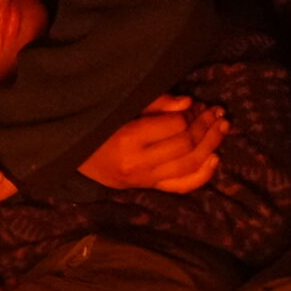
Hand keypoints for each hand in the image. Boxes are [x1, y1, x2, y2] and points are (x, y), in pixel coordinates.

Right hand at [77, 95, 228, 193]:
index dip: (192, 113)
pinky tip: (215, 157)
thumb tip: (188, 103)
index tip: (197, 102)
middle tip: (216, 111)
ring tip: (222, 126)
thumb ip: (153, 103)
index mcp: (128, 139)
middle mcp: (138, 164)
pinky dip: (202, 174)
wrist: (69, 152)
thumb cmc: (93, 122)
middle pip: (186, 146)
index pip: (174, 127)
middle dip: (205, 127)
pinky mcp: (147, 187)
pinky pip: (181, 186)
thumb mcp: (118, 105)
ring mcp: (143, 180)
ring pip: (189, 166)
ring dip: (210, 145)